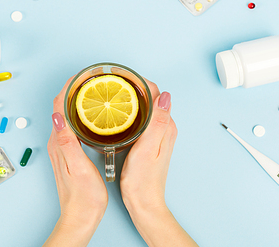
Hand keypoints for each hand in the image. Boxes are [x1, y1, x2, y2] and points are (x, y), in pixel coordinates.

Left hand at [43, 77, 107, 246]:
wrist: (81, 217)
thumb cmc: (83, 197)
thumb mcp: (78, 168)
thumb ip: (67, 142)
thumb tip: (57, 115)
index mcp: (59, 142)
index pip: (58, 105)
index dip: (69, 86)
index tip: (82, 75)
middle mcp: (57, 142)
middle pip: (61, 106)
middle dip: (74, 89)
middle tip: (91, 78)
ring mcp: (63, 147)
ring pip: (67, 115)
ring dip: (76, 100)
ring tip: (92, 90)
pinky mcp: (70, 152)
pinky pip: (72, 126)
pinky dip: (80, 114)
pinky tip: (92, 115)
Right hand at [121, 80, 197, 246]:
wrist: (144, 203)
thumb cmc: (143, 180)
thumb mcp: (147, 149)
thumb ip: (157, 122)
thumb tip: (164, 95)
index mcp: (165, 127)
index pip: (156, 93)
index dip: (139, 81)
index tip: (122, 76)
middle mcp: (164, 128)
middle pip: (150, 97)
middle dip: (134, 87)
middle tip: (113, 82)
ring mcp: (157, 135)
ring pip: (145, 108)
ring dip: (132, 98)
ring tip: (113, 93)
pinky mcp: (149, 141)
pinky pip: (141, 119)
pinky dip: (130, 111)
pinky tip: (117, 114)